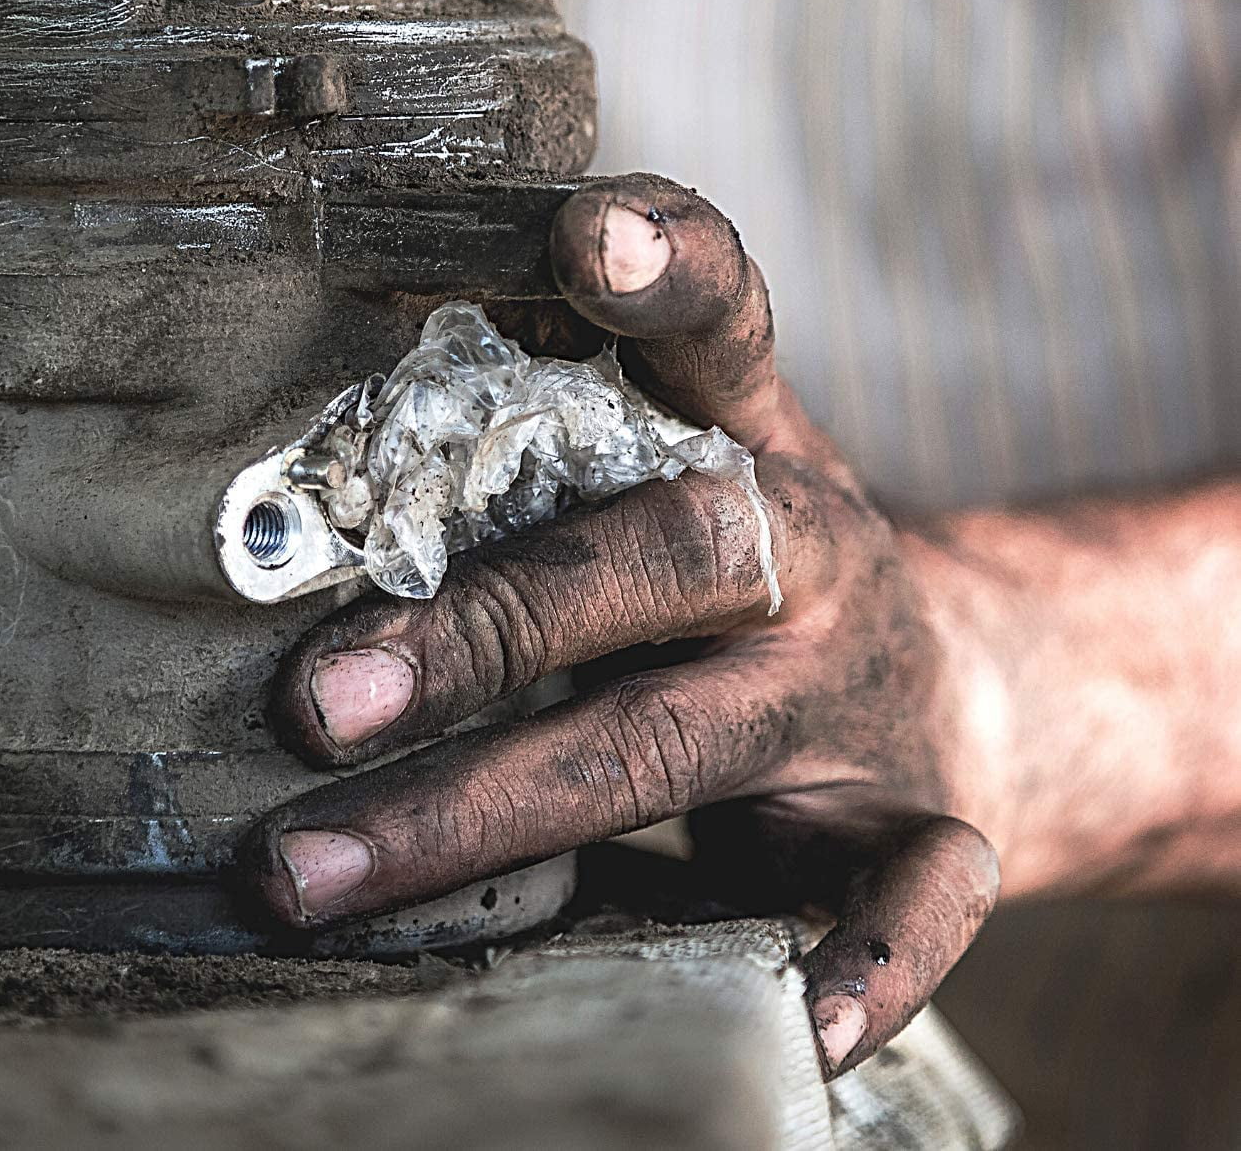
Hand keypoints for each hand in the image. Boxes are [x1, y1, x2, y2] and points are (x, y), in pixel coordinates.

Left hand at [244, 175, 1001, 1075]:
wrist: (956, 677)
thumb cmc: (746, 572)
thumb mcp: (672, 476)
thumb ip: (529, 454)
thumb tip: (302, 482)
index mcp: (743, 443)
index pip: (717, 323)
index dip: (663, 263)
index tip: (581, 228)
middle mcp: (811, 550)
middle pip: (662, 555)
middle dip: (486, 625)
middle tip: (306, 701)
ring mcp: (862, 692)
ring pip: (689, 741)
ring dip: (501, 806)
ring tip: (315, 875)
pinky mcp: (924, 819)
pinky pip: (914, 893)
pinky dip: (864, 959)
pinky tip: (795, 1031)